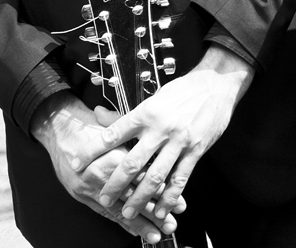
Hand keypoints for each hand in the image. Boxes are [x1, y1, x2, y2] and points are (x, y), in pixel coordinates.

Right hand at [30, 93, 177, 242]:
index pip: (145, 180)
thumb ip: (144, 143)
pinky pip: (105, 212)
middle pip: (134, 198)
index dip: (163, 193)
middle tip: (171, 223)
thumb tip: (170, 153)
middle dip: (154, 213)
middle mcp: (102, 176)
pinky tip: (135, 231)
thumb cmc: (94, 126)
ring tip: (157, 233)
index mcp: (115, 157)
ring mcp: (91, 188)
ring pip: (120, 209)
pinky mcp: (84, 195)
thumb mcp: (123, 130)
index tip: (179, 203)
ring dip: (140, 224)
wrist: (62, 131)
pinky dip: (122, 223)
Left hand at [83, 45, 253, 222]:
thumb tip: (100, 117)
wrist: (218, 82)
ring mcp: (179, 141)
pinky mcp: (196, 150)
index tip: (77, 164)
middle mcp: (160, 128)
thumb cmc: (185, 89)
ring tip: (128, 212)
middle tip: (103, 199)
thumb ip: (131, 114)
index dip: (92, 152)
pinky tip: (163, 209)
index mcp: (146, 112)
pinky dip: (170, 197)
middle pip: (132, 163)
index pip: (112, 135)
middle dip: (115, 184)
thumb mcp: (155, 97)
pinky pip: (180, 178)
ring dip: (140, 198)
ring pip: (155, 176)